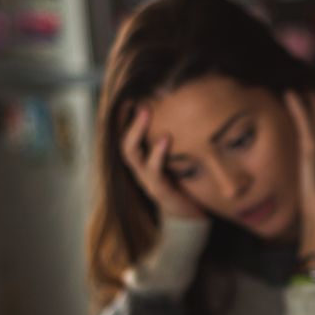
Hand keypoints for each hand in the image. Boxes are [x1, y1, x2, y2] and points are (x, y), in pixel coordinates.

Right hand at [120, 103, 205, 221]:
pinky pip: (154, 171)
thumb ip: (173, 140)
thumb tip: (177, 109)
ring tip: (146, 110)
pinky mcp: (161, 191)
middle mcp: (140, 170)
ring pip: (132, 155)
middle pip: (123, 142)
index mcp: (142, 162)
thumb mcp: (176, 160)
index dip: (123, 118)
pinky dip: (158, 153)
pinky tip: (166, 138)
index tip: (130, 96)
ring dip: (137, 131)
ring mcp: (148, 181)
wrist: (191, 218)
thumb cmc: (185, 184)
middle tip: (137, 100)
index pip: (125, 137)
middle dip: (127, 120)